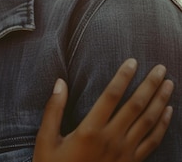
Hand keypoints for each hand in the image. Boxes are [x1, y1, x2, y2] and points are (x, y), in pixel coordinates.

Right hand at [34, 58, 173, 161]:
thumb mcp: (46, 140)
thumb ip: (53, 109)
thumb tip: (60, 82)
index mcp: (89, 130)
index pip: (111, 96)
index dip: (123, 77)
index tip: (132, 61)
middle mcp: (111, 139)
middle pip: (135, 106)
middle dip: (149, 85)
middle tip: (160, 68)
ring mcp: (124, 152)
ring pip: (148, 122)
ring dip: (160, 101)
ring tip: (168, 83)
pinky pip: (152, 142)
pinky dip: (162, 125)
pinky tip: (168, 112)